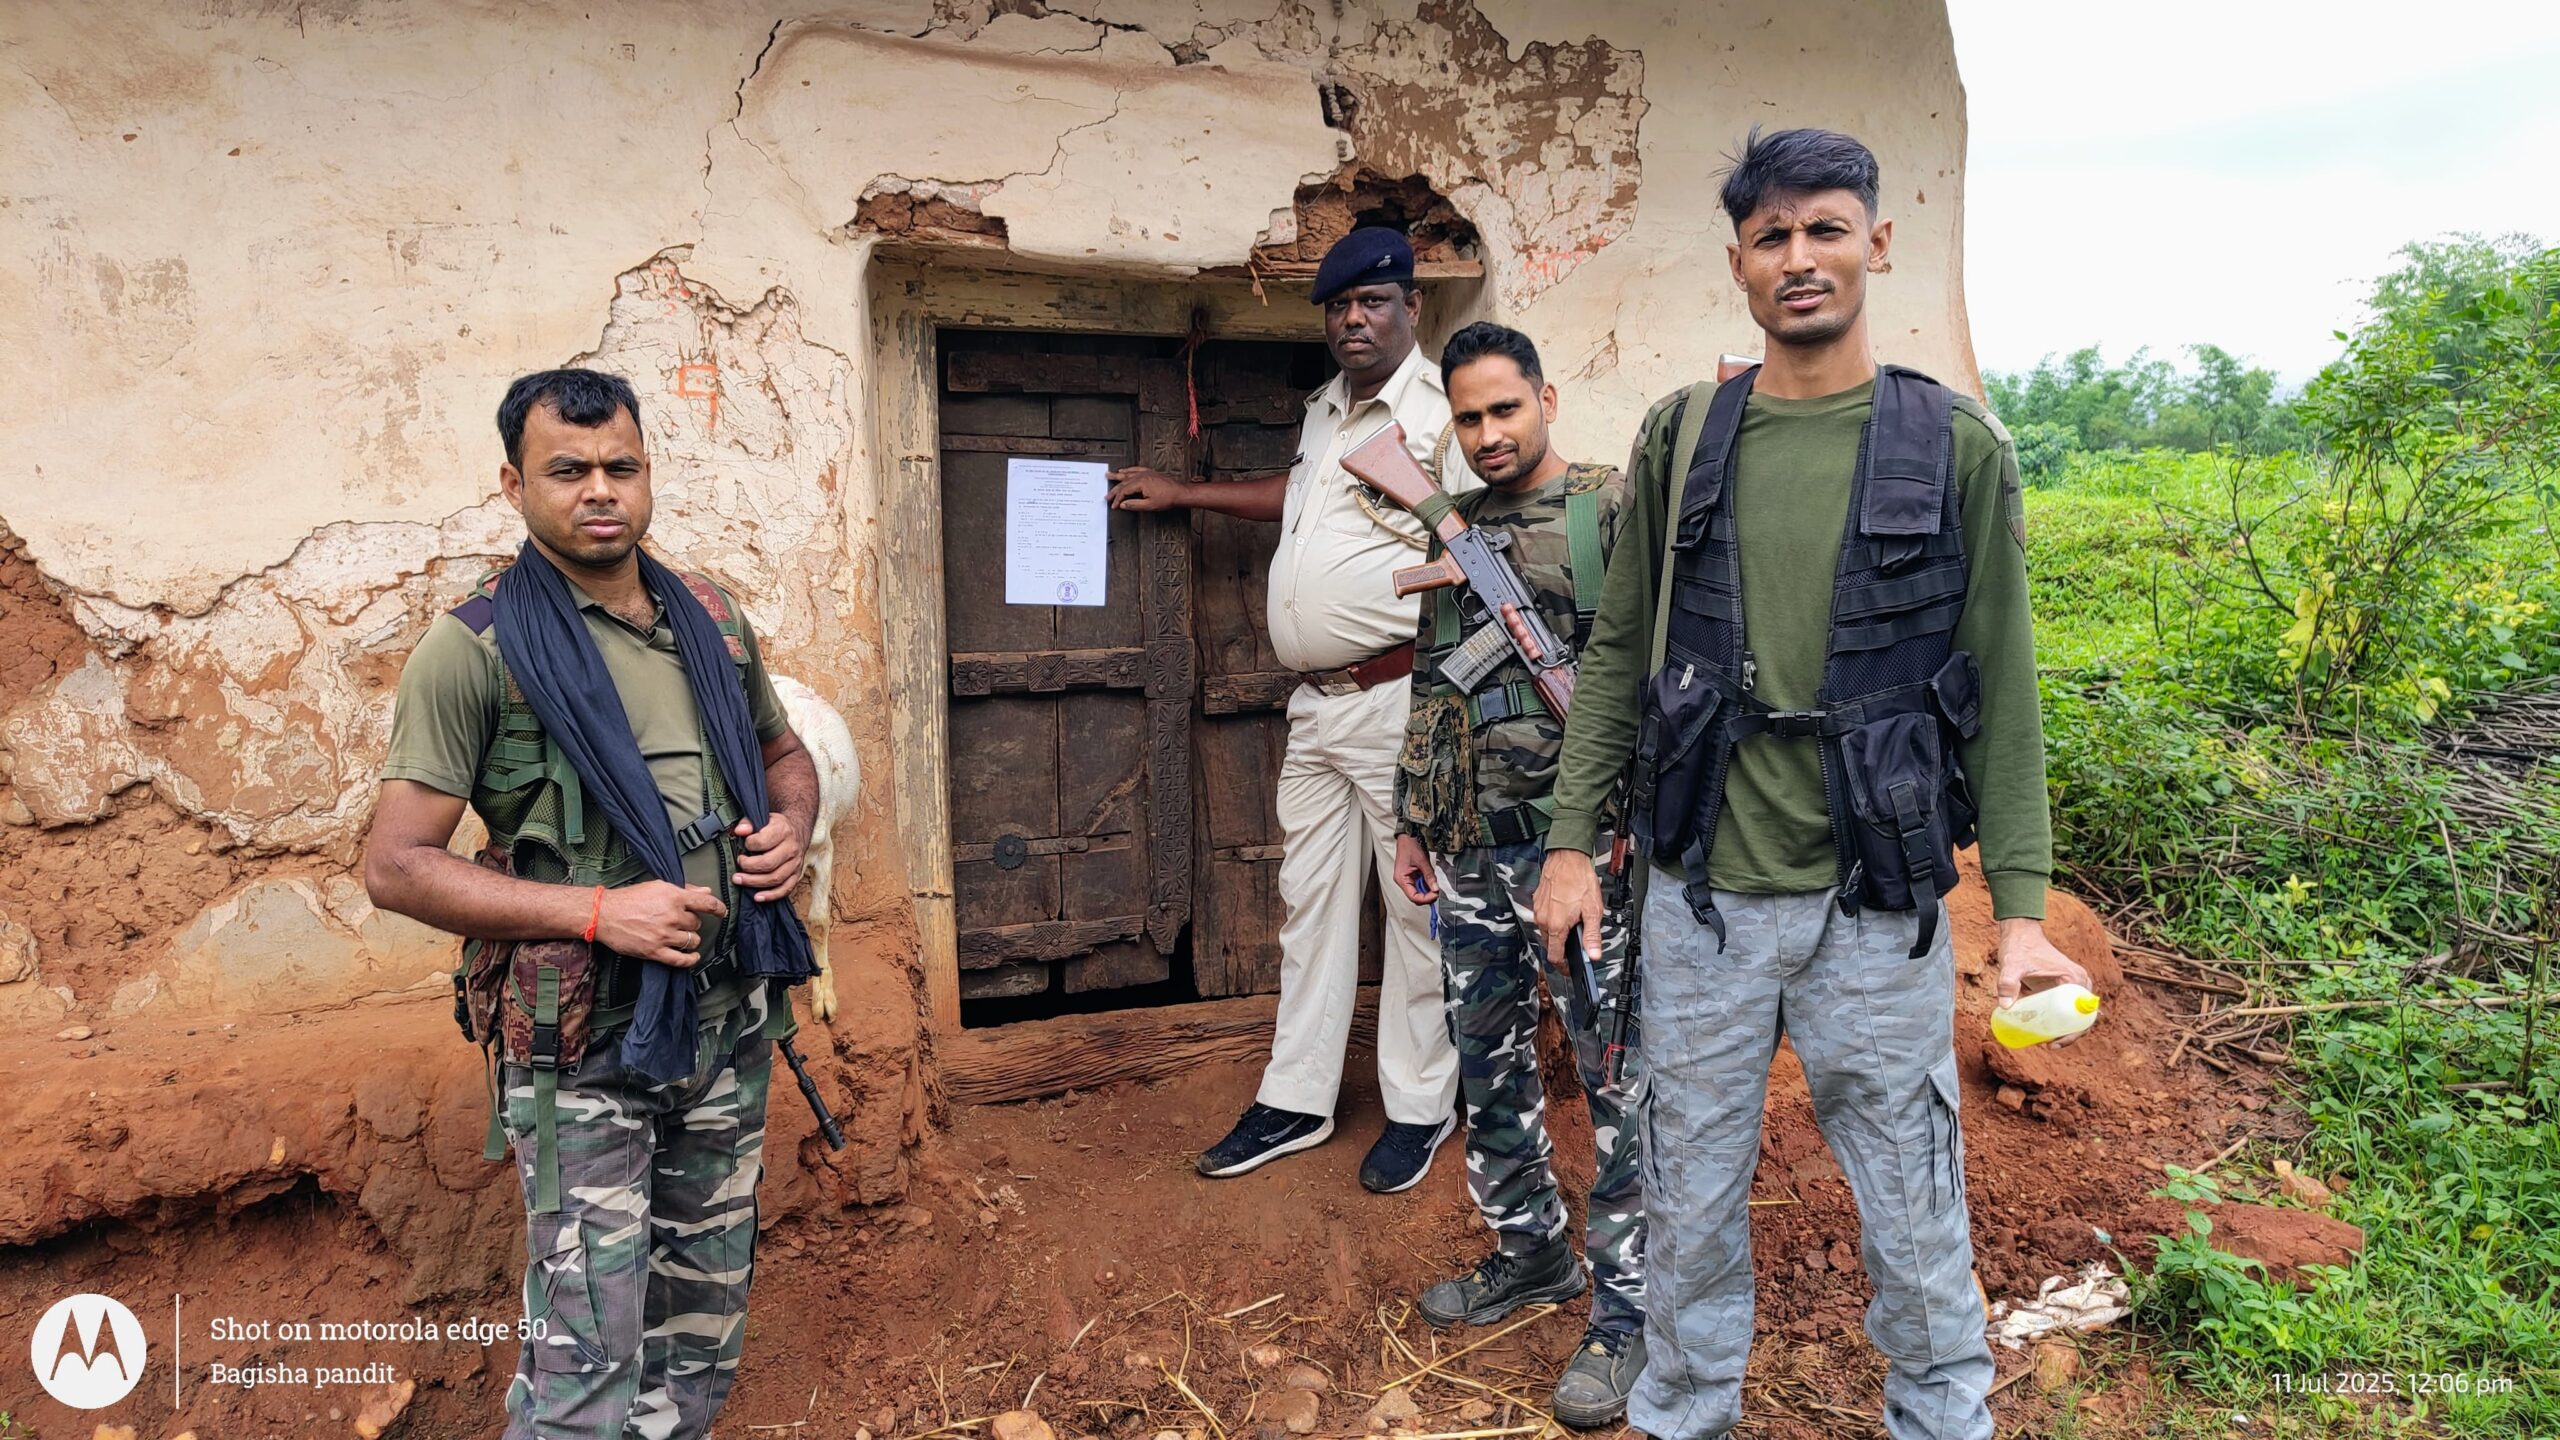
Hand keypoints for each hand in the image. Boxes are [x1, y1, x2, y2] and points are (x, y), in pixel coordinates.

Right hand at [595, 881, 727, 966]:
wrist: (604, 914)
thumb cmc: (629, 898)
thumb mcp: (658, 886)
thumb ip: (684, 889)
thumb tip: (706, 890)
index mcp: (674, 896)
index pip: (706, 903)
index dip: (718, 908)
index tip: (722, 912)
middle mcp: (672, 916)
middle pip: (697, 923)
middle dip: (691, 922)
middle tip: (679, 921)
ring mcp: (664, 935)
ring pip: (692, 940)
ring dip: (690, 939)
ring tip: (680, 936)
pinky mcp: (655, 951)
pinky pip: (681, 960)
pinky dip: (690, 960)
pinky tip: (693, 957)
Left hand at [733, 812, 807, 902]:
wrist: (796, 830)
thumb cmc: (776, 827)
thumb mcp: (763, 819)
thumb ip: (748, 823)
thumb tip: (739, 831)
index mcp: (783, 831)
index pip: (763, 841)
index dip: (749, 844)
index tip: (744, 844)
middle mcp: (791, 848)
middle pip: (769, 863)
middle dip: (748, 867)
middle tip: (738, 864)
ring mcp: (795, 863)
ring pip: (775, 878)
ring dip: (754, 882)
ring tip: (739, 880)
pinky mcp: (796, 875)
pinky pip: (786, 889)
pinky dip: (771, 895)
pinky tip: (758, 897)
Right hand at [1107, 466, 1193, 510]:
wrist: (1179, 492)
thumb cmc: (1167, 498)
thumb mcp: (1149, 505)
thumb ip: (1134, 505)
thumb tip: (1122, 505)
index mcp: (1140, 483)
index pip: (1124, 491)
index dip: (1117, 499)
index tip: (1114, 505)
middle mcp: (1141, 476)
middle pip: (1123, 483)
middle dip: (1114, 490)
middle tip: (1107, 495)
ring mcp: (1145, 473)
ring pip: (1127, 474)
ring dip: (1117, 475)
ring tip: (1108, 475)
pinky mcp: (1149, 472)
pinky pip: (1135, 469)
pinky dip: (1128, 470)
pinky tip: (1123, 470)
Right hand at [1392, 835, 1437, 904]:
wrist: (1407, 836)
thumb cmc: (1410, 847)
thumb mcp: (1422, 862)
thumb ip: (1429, 876)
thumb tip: (1436, 889)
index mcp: (1401, 879)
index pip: (1413, 897)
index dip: (1425, 898)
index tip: (1435, 895)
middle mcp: (1403, 881)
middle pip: (1415, 896)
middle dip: (1427, 896)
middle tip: (1438, 891)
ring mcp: (1407, 879)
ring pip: (1418, 891)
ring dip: (1427, 890)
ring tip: (1436, 885)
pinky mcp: (1411, 876)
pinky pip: (1419, 885)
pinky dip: (1426, 885)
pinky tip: (1432, 881)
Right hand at [1535, 848, 1603, 970]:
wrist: (1567, 857)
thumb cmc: (1579, 879)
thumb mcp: (1593, 910)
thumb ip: (1592, 936)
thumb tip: (1593, 955)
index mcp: (1556, 926)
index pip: (1554, 956)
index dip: (1563, 966)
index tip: (1569, 969)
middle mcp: (1543, 920)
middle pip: (1550, 944)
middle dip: (1562, 949)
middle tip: (1576, 946)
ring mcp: (1538, 910)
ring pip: (1546, 931)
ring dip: (1557, 934)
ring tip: (1573, 925)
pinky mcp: (1537, 902)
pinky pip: (1544, 918)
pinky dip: (1553, 921)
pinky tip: (1565, 912)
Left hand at [1995, 917, 2094, 1039]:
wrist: (2021, 934)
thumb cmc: (2019, 948)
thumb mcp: (2012, 966)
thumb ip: (2007, 983)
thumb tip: (2005, 1007)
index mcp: (2075, 979)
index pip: (2083, 1014)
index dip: (2073, 1033)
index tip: (2055, 1041)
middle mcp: (2080, 982)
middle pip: (2082, 1017)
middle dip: (2070, 1035)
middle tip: (2049, 1045)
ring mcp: (2074, 985)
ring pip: (2077, 1015)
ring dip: (2067, 1030)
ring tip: (2047, 1041)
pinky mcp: (2065, 987)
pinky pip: (2068, 1009)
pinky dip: (2061, 1021)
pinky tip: (2047, 1031)